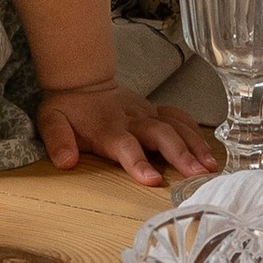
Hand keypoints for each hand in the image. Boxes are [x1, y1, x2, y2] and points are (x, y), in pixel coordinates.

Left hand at [35, 79, 218, 187]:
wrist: (83, 80)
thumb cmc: (69, 108)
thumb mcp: (51, 121)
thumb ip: (58, 141)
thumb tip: (66, 162)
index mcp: (108, 127)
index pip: (126, 145)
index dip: (139, 162)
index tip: (154, 181)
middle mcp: (132, 119)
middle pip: (161, 134)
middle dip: (180, 154)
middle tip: (198, 175)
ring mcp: (147, 112)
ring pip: (176, 125)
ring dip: (195, 146)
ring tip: (211, 167)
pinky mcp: (156, 110)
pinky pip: (180, 117)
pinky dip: (196, 132)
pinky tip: (209, 150)